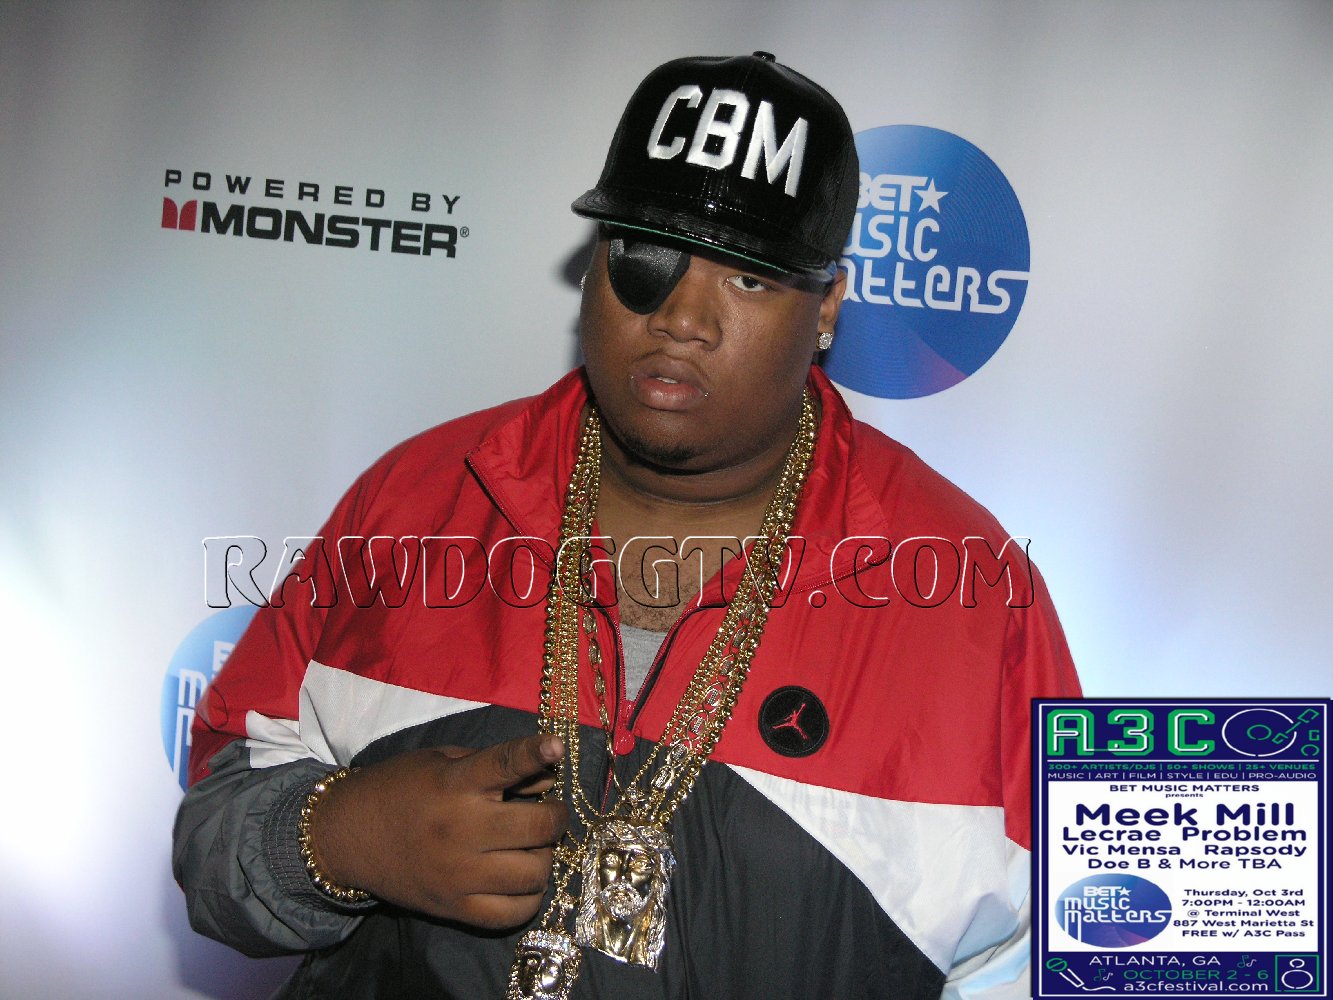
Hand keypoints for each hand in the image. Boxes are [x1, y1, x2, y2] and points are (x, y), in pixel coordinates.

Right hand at [310, 733, 567, 928]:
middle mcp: (461, 829)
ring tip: (533, 847)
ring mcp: (458, 873)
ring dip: (544, 857)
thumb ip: (497, 766)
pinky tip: (522, 881)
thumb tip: (547, 778)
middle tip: (549, 813)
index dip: (533, 753)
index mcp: (456, 784)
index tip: (557, 747)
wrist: (348, 835)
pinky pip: (513, 913)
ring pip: (533, 873)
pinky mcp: (454, 908)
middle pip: (537, 827)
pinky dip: (529, 897)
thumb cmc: (401, 788)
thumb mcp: (444, 761)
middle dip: (555, 817)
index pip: (502, 764)